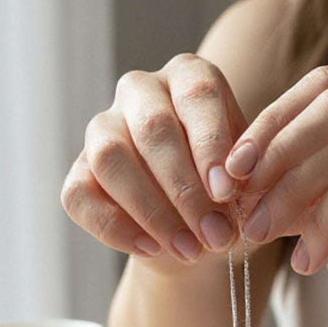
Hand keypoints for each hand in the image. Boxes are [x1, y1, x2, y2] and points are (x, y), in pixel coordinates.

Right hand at [62, 53, 244, 267]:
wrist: (197, 229)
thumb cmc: (229, 193)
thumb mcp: (249, 180)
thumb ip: (247, 180)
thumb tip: (231, 194)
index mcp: (189, 77)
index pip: (197, 95)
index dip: (211, 145)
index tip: (226, 192)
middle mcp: (141, 91)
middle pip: (152, 128)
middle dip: (185, 189)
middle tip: (214, 234)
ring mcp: (102, 127)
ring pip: (110, 158)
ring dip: (151, 211)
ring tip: (188, 250)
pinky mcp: (78, 170)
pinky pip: (80, 195)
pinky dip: (115, 228)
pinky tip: (151, 249)